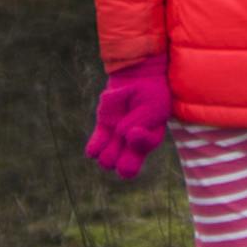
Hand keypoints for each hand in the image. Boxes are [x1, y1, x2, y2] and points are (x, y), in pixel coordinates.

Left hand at [85, 54, 171, 180]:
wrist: (137, 77)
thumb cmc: (150, 93)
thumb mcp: (153, 106)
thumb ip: (142, 123)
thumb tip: (122, 134)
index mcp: (149, 142)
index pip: (145, 153)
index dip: (137, 145)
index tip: (135, 129)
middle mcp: (132, 146)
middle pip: (125, 170)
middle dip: (122, 161)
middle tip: (122, 140)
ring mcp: (116, 140)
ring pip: (107, 162)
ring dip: (109, 150)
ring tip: (114, 132)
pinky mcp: (103, 131)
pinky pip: (94, 151)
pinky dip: (95, 147)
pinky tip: (102, 136)